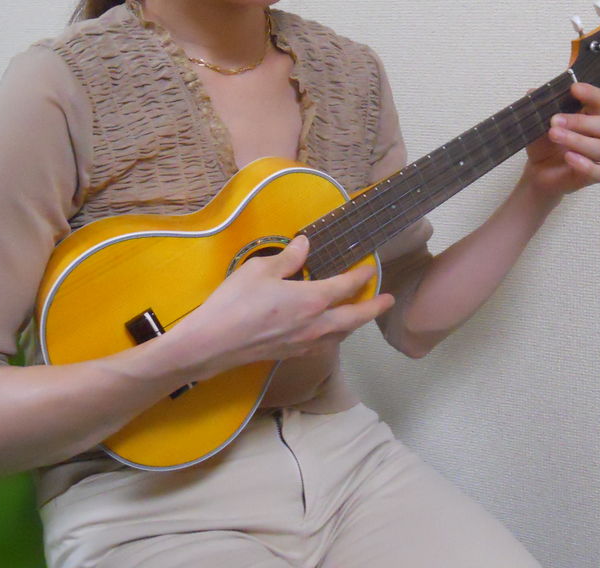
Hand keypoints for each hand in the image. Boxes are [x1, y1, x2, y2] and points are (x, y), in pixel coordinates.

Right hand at [185, 236, 393, 372]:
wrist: (212, 343)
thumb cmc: (236, 302)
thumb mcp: (261, 269)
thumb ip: (287, 258)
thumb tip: (304, 244)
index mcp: (311, 300)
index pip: (345, 287)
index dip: (360, 276)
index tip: (371, 267)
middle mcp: (315, 325)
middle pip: (353, 318)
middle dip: (373, 308)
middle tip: (388, 301)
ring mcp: (303, 344)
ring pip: (340, 336)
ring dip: (354, 325)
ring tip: (359, 317)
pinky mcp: (289, 355)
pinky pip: (322, 347)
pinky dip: (333, 338)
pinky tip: (327, 335)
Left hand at [521, 81, 599, 198]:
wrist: (538, 171)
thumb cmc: (545, 144)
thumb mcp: (538, 123)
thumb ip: (540, 106)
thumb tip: (534, 91)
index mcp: (589, 117)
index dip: (590, 94)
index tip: (574, 89)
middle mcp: (598, 136)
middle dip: (581, 121)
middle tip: (555, 120)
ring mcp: (597, 157)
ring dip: (576, 140)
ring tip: (554, 135)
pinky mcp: (593, 176)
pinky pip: (598, 172)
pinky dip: (584, 164)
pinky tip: (568, 157)